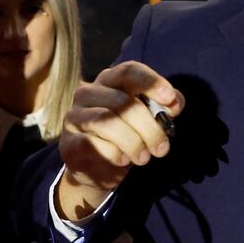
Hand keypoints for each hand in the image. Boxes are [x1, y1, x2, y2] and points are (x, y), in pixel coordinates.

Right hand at [55, 61, 182, 220]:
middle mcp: (87, 93)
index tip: (170, 99)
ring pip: (108, 122)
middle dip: (149, 127)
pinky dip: (115, 154)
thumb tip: (174, 103)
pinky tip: (122, 160)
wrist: (96, 171)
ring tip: (144, 158)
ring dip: (133, 142)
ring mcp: (74, 117)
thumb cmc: (125, 138)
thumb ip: (162, 108)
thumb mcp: (147, 121)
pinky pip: (94, 144)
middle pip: (123, 102)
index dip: (151, 83)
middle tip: (162, 148)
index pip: (129, 71)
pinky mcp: (68, 142)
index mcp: (109, 81)